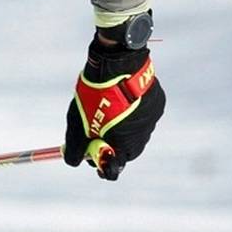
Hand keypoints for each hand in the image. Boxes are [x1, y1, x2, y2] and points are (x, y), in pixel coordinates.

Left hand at [63, 38, 164, 180]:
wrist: (117, 63)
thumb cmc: (96, 95)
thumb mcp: (78, 125)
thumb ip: (76, 148)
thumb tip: (73, 161)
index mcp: (123, 146)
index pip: (114, 168)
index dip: (101, 163)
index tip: (92, 157)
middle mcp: (142, 136)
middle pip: (126, 150)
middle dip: (112, 144)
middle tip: (97, 131)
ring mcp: (152, 119)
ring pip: (136, 131)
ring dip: (123, 126)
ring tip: (109, 107)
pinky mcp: (157, 103)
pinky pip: (145, 113)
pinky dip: (133, 110)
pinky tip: (123, 96)